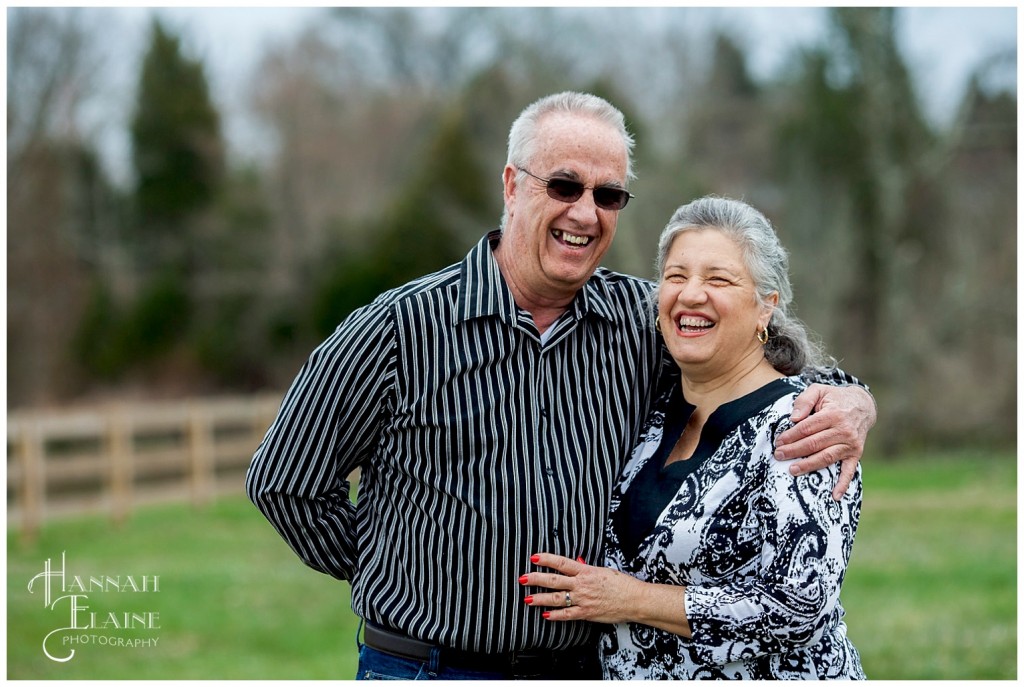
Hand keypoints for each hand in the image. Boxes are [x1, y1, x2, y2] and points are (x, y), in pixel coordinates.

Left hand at [519, 553, 640, 623]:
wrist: (635, 600)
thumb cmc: (622, 584)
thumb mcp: (603, 571)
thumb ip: (588, 570)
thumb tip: (577, 563)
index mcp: (586, 571)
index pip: (562, 563)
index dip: (547, 559)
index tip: (534, 557)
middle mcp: (582, 585)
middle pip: (554, 580)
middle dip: (536, 579)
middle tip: (523, 578)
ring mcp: (583, 599)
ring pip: (556, 598)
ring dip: (540, 598)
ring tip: (528, 598)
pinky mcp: (586, 613)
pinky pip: (567, 615)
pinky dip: (555, 615)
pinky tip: (545, 615)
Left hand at [774, 384, 875, 499]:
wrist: (862, 405)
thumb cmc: (835, 398)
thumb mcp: (819, 391)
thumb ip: (804, 401)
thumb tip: (793, 418)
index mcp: (833, 414)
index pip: (807, 428)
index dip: (791, 436)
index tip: (778, 442)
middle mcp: (844, 430)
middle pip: (814, 444)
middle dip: (794, 451)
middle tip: (778, 456)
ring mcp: (851, 444)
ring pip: (826, 457)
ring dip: (809, 465)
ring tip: (792, 470)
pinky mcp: (856, 454)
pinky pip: (850, 471)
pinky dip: (843, 484)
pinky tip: (834, 496)